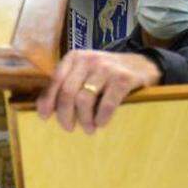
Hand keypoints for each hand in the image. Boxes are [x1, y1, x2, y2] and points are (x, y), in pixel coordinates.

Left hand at [35, 50, 160, 133]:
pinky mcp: (123, 79)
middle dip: (65, 115)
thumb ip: (67, 85)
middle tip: (69, 128)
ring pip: (85, 100)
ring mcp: (107, 68)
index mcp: (75, 58)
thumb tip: (45, 110)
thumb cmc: (107, 75)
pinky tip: (102, 123)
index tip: (45, 117)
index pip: (55, 81)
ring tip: (89, 129)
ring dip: (84, 120)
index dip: (48, 101)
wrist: (142, 65)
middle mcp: (89, 60)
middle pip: (68, 92)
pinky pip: (107, 104)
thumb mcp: (85, 73)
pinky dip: (102, 118)